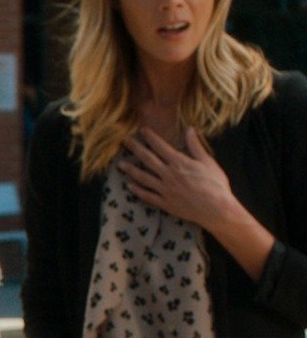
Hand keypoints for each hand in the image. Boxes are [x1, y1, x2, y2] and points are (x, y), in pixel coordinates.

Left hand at [120, 128, 240, 232]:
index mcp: (180, 163)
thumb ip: (195, 146)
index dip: (150, 138)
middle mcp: (168, 175)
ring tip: (120, 164)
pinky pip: (147, 196)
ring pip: (143, 177)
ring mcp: (164, 190)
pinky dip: (137, 190)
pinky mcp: (164, 203)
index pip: (161, 147)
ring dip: (131, 170)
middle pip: (148, 159)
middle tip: (125, 141)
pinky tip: (129, 185)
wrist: (216, 209)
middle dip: (135, 149)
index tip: (141, 130)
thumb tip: (189, 129)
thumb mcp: (208, 162)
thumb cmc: (215, 184)